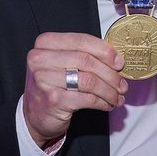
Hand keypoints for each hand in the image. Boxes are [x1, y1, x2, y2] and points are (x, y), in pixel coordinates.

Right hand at [23, 32, 126, 146]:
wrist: (34, 115)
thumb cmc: (52, 86)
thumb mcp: (62, 65)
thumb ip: (83, 56)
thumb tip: (116, 60)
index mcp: (45, 43)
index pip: (81, 40)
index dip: (104, 51)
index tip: (119, 62)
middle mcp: (40, 59)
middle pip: (86, 61)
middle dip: (110, 74)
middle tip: (122, 84)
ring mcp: (44, 80)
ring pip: (89, 81)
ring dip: (109, 90)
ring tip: (117, 96)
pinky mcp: (53, 100)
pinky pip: (87, 98)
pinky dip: (102, 102)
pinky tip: (107, 104)